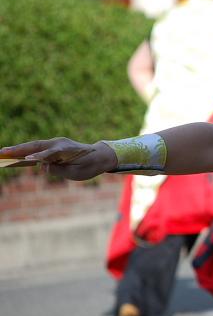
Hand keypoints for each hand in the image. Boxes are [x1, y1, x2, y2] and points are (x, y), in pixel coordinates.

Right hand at [0, 138, 116, 180]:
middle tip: (1, 153)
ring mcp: (56, 142)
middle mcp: (59, 143)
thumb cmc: (89, 166)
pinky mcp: (54, 145)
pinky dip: (26, 150)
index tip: (28, 160)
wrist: (100, 155)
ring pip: (34, 145)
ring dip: (18, 148)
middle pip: (36, 146)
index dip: (40, 157)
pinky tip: (14, 155)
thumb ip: (59, 170)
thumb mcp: (77, 173)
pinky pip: (38, 147)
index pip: (51, 153)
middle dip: (18, 149)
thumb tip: (42, 167)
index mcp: (67, 150)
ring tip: (2, 153)